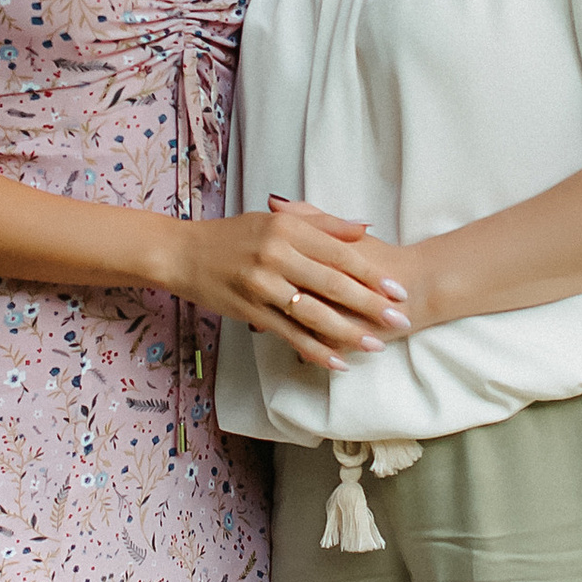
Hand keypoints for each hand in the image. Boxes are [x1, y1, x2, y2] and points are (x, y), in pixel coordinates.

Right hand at [171, 200, 410, 371]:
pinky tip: (338, 362)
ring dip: (348, 333)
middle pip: (332, 284)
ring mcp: (261, 285)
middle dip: (369, 306)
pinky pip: (289, 335)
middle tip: (399, 321)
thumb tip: (364, 229)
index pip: (339, 254)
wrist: (182, 252)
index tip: (397, 290)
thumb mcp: (277, 218)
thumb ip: (322, 224)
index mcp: (287, 227)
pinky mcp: (248, 311)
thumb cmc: (233, 234)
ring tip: (376, 346)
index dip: (371, 274)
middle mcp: (275, 254)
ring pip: (313, 314)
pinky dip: (315, 350)